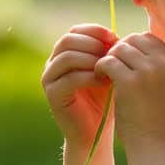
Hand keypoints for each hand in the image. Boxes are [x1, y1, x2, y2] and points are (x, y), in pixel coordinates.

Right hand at [41, 23, 117, 145]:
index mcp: (64, 53)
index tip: (115, 37)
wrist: (95, 133)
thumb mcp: (107, 71)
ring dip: (91, 59)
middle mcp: (52, 63)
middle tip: (112, 53)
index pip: (75, 31)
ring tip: (108, 68)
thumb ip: (107, 53)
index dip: (94, 31)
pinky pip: (69, 78)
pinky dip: (89, 77)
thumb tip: (115, 35)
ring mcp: (49, 79)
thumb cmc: (104, 101)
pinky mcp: (52, 95)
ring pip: (67, 57)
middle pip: (68, 40)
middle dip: (93, 43)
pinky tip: (104, 82)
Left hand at [95, 32, 164, 148]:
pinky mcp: (130, 81)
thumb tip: (124, 42)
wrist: (153, 144)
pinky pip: (107, 61)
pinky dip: (100, 68)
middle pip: (132, 39)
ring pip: (118, 49)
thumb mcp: (161, 84)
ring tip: (106, 75)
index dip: (131, 47)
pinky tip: (101, 79)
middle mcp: (164, 63)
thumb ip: (150, 62)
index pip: (147, 37)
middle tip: (111, 68)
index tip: (123, 62)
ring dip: (108, 59)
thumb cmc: (154, 115)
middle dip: (118, 51)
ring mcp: (148, 71)